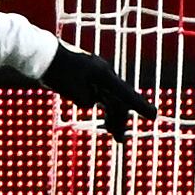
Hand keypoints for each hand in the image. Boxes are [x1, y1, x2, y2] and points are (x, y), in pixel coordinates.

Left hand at [42, 47, 156, 139]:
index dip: (140, 106)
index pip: (125, 93)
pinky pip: (101, 95)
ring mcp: (96, 75)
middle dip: (120, 120)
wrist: (41, 54)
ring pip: (110, 98)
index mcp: (102, 74)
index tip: (154, 116)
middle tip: (119, 139)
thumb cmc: (56, 70)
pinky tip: (102, 119)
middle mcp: (103, 73)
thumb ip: (85, 97)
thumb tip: (92, 102)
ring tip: (112, 134)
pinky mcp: (88, 78)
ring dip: (112, 116)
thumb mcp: (72, 88)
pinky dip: (103, 107)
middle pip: (118, 99)